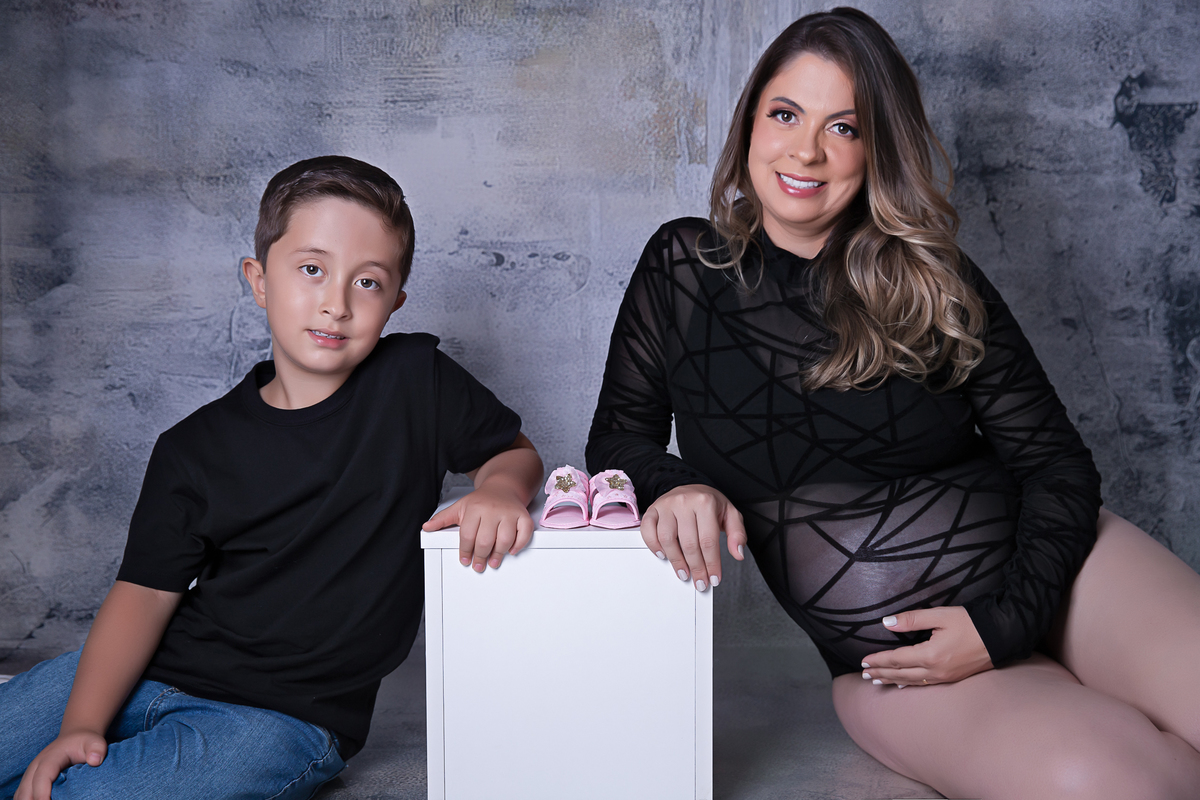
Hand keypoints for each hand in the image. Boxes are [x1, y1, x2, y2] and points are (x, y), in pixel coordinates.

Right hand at [16, 730, 106, 799]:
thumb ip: (97, 749)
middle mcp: (35, 768)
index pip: (42, 777)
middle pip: (26, 791)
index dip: (42, 793)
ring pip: (21, 796)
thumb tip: (95, 761)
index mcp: (49, 758)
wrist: (74, 739)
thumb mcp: (95, 742)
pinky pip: (22, 797)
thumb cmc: (85, 743)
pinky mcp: (29, 783)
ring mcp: (30, 776)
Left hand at [423, 484, 533, 571]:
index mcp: (474, 508)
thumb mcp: (460, 507)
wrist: (503, 487)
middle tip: (479, 565)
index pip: (467, 535)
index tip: (465, 560)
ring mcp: (509, 513)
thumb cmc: (481, 501)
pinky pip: (524, 533)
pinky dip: (519, 544)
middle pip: (485, 541)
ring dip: (499, 555)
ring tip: (493, 561)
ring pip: (505, 540)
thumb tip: (426, 527)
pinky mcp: (522, 515)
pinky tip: (512, 550)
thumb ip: (443, 518)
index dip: (465, 551)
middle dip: (480, 557)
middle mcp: (492, 510)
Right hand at [641, 484, 746, 590]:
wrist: (691, 488)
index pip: (708, 540)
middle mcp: (684, 502)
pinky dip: (653, 546)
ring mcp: (666, 506)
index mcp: (705, 503)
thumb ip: (738, 534)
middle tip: (700, 581)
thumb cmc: (709, 503)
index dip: (712, 563)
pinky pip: (648, 531)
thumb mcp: (730, 514)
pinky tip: (663, 555)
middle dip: (696, 568)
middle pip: (689, 543)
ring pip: (667, 539)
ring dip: (676, 561)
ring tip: (684, 573)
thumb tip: (738, 553)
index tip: (714, 578)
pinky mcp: (653, 509)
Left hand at [860, 606, 992, 686]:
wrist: (1001, 637)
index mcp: (930, 655)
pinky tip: (902, 684)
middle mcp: (936, 671)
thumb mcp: (940, 616)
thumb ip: (912, 619)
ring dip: (892, 680)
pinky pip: (924, 684)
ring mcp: (944, 677)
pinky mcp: (952, 678)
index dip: (879, 660)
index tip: (863, 661)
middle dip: (881, 673)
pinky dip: (909, 683)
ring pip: (911, 681)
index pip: (897, 659)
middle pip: (901, 673)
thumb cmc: (970, 623)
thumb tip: (887, 622)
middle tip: (864, 674)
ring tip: (877, 680)